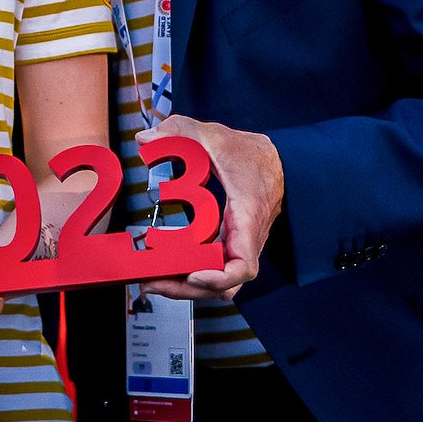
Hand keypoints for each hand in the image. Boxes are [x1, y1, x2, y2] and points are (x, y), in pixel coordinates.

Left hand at [136, 114, 283, 301]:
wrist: (276, 162)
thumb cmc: (251, 155)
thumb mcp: (214, 136)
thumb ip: (180, 131)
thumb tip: (146, 138)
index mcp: (246, 217)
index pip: (243, 266)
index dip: (218, 278)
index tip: (193, 275)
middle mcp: (245, 239)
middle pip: (223, 284)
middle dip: (187, 290)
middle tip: (152, 283)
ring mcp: (238, 245)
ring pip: (217, 282)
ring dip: (186, 287)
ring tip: (152, 280)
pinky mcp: (229, 245)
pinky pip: (213, 269)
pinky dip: (191, 274)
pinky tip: (166, 267)